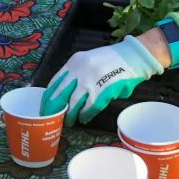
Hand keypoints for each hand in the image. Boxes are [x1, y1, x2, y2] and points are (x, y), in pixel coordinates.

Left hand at [39, 36, 163, 122]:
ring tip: (69, 121)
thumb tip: (65, 93)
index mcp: (74, 62)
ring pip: (74, 104)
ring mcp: (91, 82)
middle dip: (55, 110)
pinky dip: (85, 115)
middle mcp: (79, 72)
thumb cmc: (110, 59)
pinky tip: (84, 118)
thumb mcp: (88, 60)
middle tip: (53, 119)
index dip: (48, 97)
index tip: (45, 107)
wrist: (133, 57)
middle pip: (60, 95)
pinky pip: (90, 108)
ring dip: (71, 115)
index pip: (54, 82)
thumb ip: (76, 73)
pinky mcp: (103, 92)